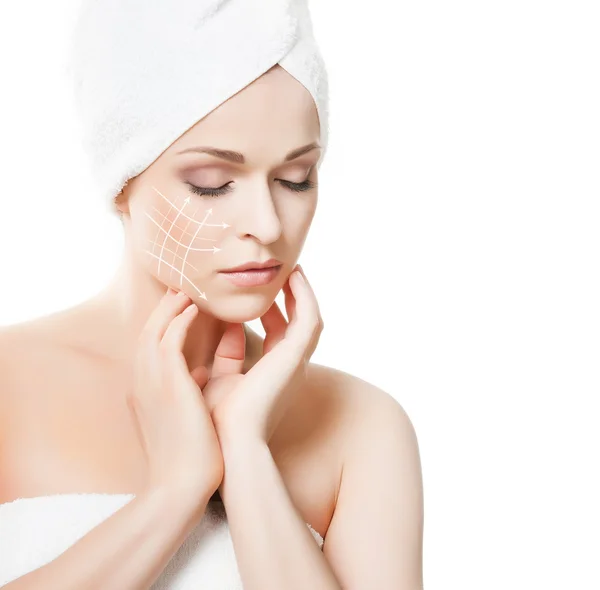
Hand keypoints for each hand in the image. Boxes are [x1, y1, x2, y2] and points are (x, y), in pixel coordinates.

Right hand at [128, 288, 223, 504]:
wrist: (182, 486)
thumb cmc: (189, 456)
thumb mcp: (185, 415)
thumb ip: (188, 391)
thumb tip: (202, 373)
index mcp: (146, 392)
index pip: (151, 349)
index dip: (163, 326)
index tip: (179, 310)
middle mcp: (142, 383)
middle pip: (148, 333)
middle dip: (163, 311)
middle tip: (180, 290)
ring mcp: (151, 383)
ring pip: (155, 331)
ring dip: (170, 309)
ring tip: (187, 291)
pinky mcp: (167, 384)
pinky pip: (169, 340)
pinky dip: (179, 321)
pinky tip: (194, 308)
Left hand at [198, 265, 323, 449]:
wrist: (230, 443)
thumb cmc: (221, 421)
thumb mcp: (221, 379)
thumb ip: (226, 355)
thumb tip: (224, 328)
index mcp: (275, 375)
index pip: (279, 336)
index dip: (271, 312)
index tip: (257, 295)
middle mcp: (292, 368)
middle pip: (299, 324)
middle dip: (293, 298)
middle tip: (283, 274)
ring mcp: (297, 362)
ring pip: (310, 318)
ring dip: (302, 293)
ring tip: (291, 269)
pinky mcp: (296, 356)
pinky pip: (309, 317)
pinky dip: (304, 296)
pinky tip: (293, 278)